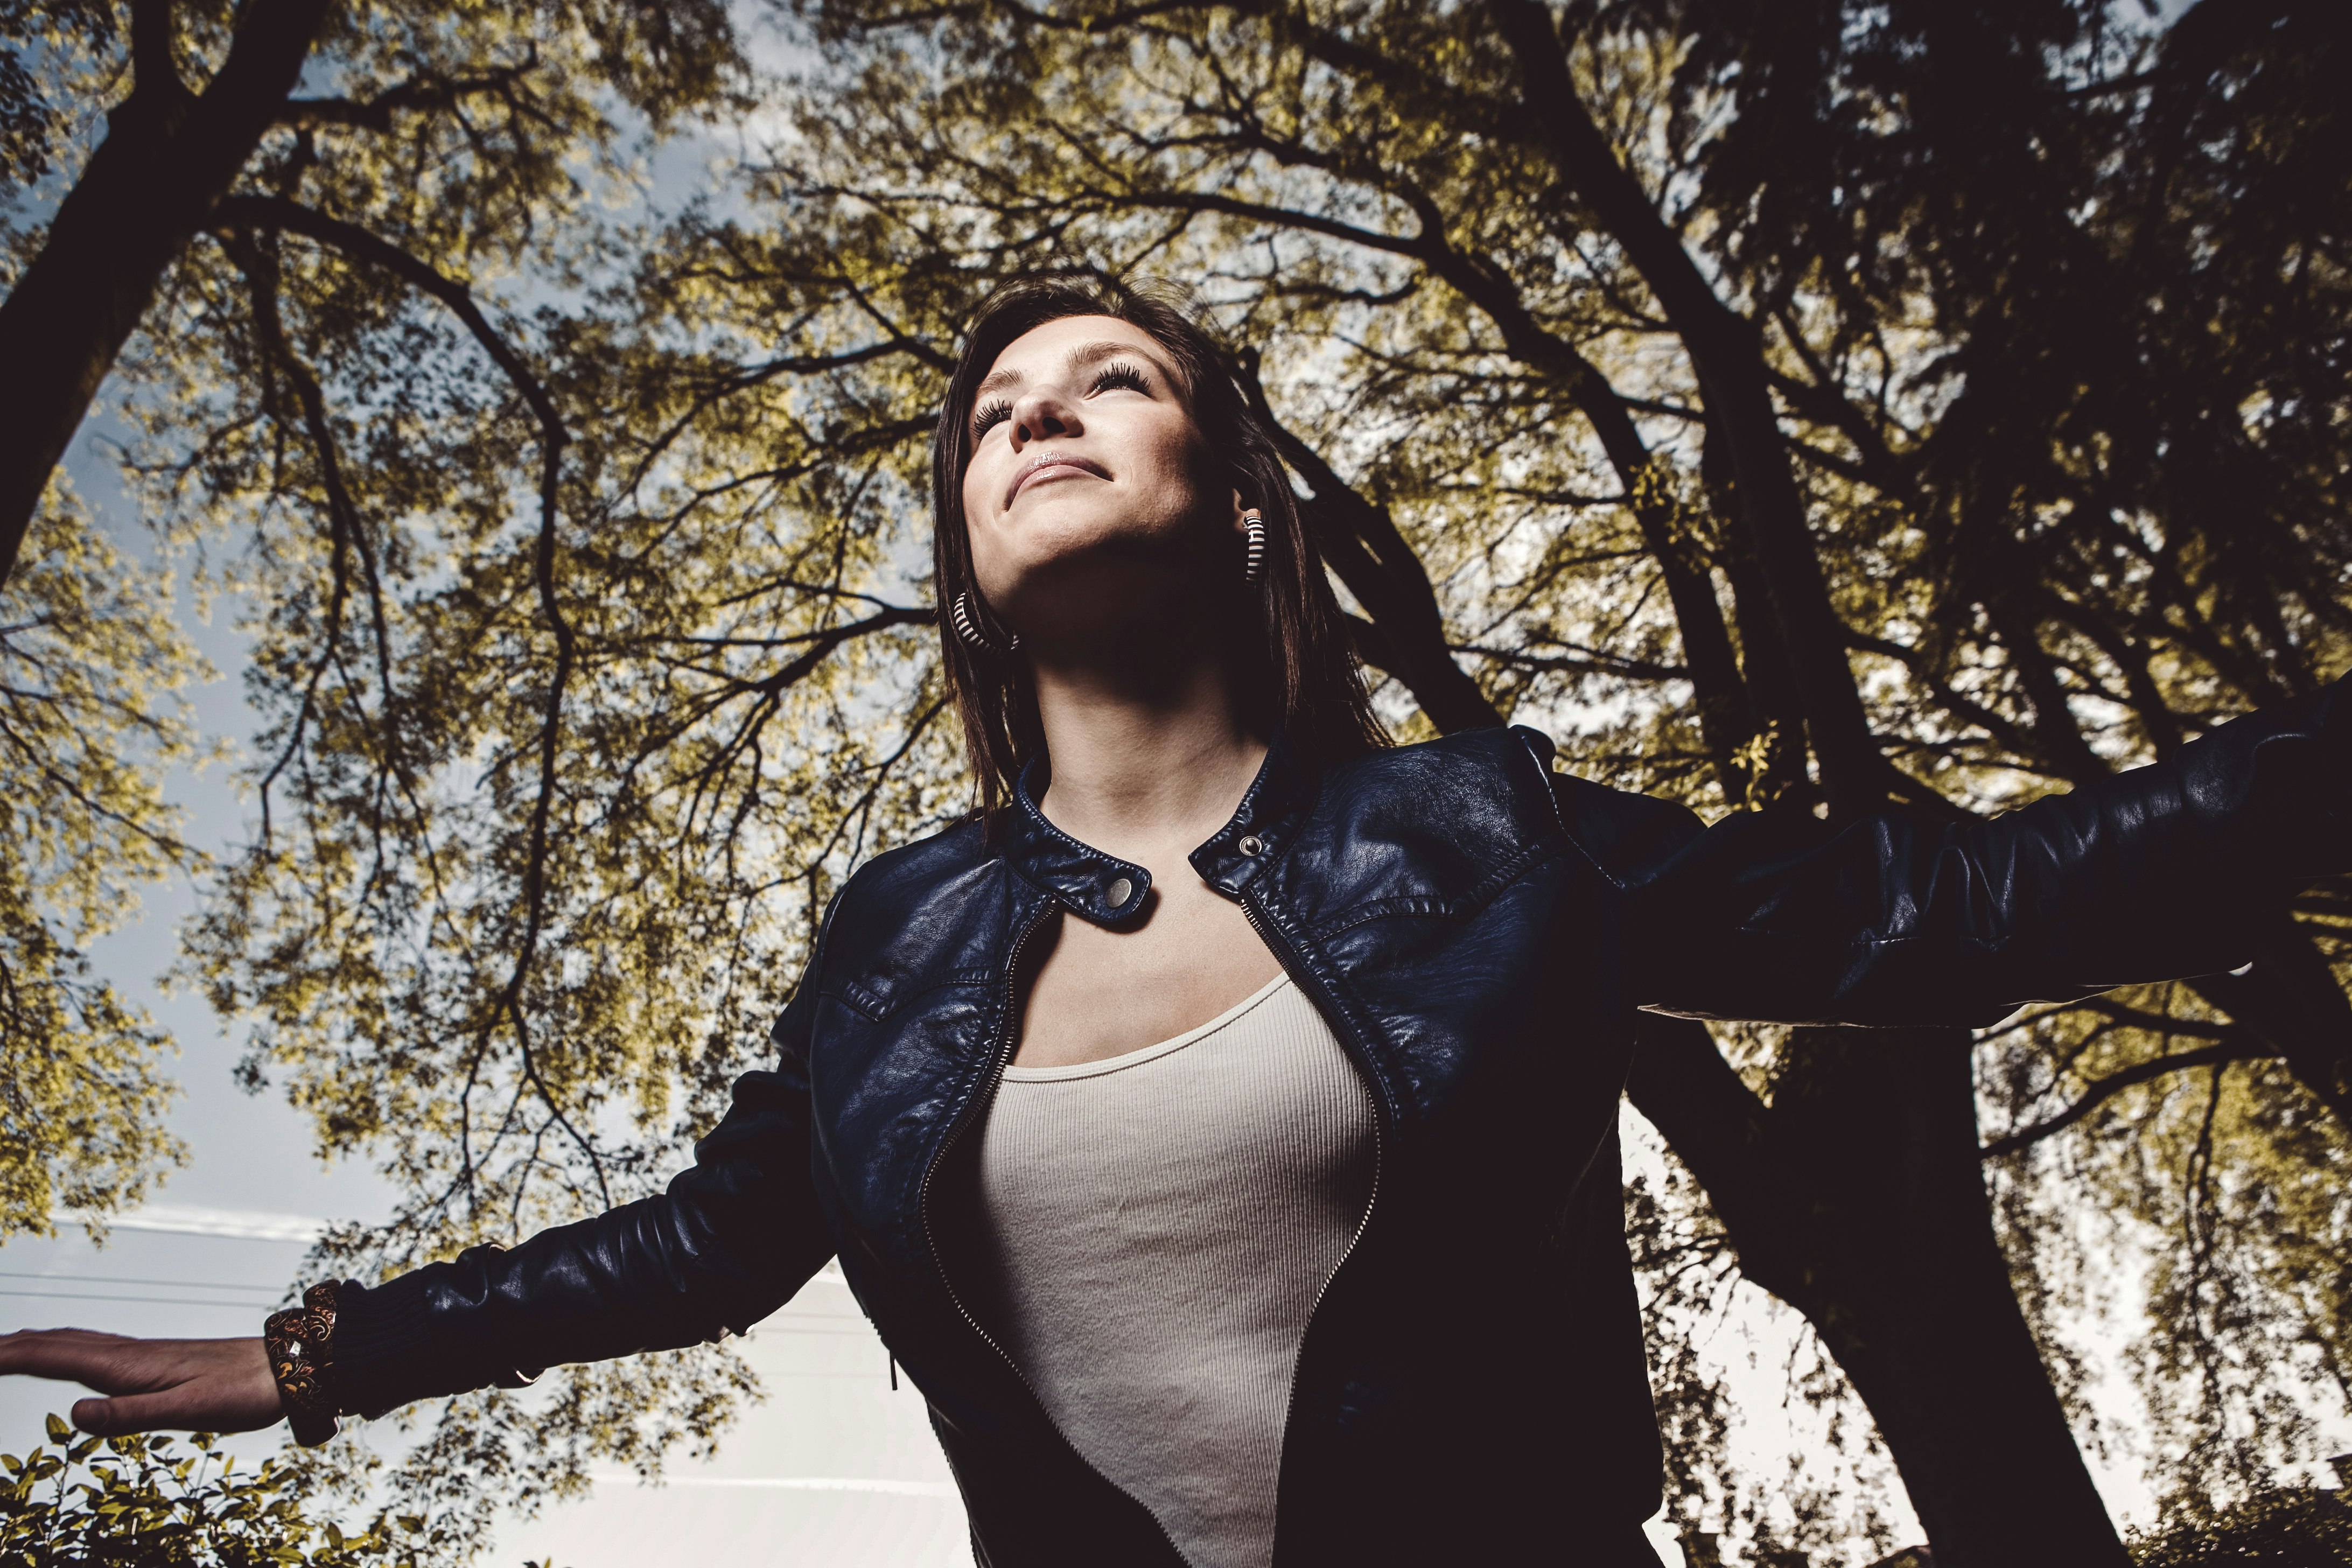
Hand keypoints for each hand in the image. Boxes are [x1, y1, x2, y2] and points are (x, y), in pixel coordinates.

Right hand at [0, 1329, 283, 1435]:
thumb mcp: (189, 1411)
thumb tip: (73, 1413)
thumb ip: (131, 1414)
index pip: (48, 1357)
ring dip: (29, 1343)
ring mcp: (138, 1354)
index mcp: (126, 1365)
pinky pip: (91, 1347)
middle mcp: (126, 1353)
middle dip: (6, 1347)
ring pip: (70, 1341)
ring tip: (1, 1348)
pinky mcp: (152, 1360)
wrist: (287, 1366)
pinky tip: (62, 1352)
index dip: (4, 1357)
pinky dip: (59, 1346)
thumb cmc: (243, 1392)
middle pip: (50, 1343)